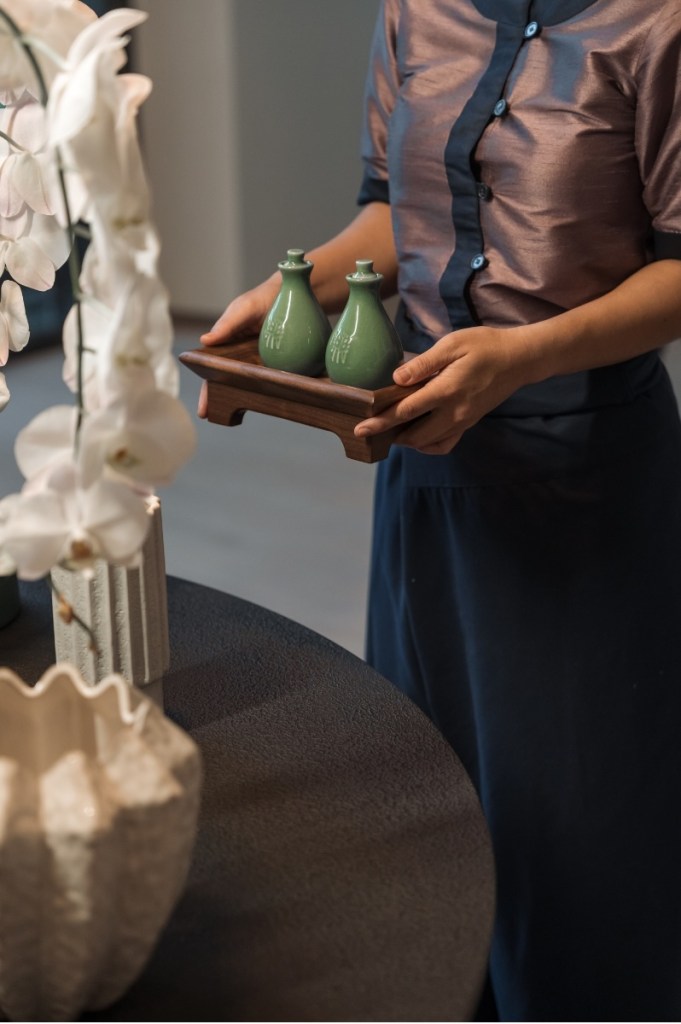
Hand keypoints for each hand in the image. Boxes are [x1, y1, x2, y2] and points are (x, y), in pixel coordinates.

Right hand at [197, 276, 279, 417]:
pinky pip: (275, 382)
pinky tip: (275, 405)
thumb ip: (227, 324)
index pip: (213, 373)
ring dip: (247, 401)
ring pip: (252, 387)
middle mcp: (242, 360)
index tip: (203, 411)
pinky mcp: (280, 365)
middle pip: (229, 384)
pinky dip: (273, 394)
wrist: (292, 293)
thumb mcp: (243, 308)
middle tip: (213, 418)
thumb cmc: (261, 299)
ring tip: (239, 418)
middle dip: (220, 402)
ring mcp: (261, 365)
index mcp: (227, 349)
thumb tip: (204, 340)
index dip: (208, 392)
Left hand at [354, 325, 530, 453]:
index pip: (405, 411)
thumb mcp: (452, 344)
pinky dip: (427, 445)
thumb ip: (423, 363)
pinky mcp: (468, 424)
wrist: (518, 360)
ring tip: (388, 429)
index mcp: (446, 390)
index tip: (360, 428)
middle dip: (388, 434)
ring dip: (406, 440)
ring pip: (427, 444)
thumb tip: (397, 378)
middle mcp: (454, 413)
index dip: (380, 421)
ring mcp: (462, 422)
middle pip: (413, 435)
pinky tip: (416, 434)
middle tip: (368, 430)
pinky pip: (444, 444)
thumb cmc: (484, 346)